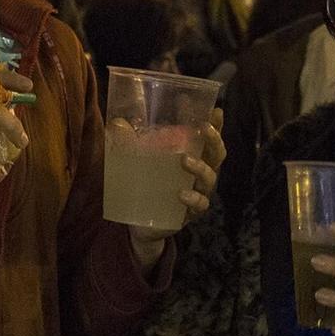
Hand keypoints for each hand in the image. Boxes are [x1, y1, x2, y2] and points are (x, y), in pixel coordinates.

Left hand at [127, 111, 225, 258]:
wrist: (141, 225)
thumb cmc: (146, 185)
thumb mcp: (138, 162)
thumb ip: (130, 143)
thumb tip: (117, 123)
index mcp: (193, 157)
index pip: (208, 138)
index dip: (216, 124)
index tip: (216, 110)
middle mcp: (200, 174)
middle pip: (216, 155)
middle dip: (214, 140)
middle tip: (204, 128)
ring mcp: (198, 194)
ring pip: (209, 178)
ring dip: (200, 168)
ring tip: (185, 160)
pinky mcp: (190, 213)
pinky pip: (199, 205)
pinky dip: (193, 198)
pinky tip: (182, 194)